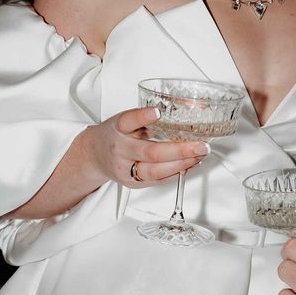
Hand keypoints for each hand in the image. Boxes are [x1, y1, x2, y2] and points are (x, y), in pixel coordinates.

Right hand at [83, 107, 208, 187]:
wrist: (94, 155)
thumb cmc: (116, 134)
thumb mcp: (126, 120)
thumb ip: (146, 119)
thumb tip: (182, 114)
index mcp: (118, 128)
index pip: (129, 121)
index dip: (143, 116)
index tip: (158, 111)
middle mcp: (120, 149)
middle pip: (150, 152)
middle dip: (180, 150)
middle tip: (201, 146)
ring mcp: (125, 168)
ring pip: (155, 171)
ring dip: (182, 164)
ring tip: (199, 156)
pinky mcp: (131, 182)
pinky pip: (157, 180)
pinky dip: (176, 173)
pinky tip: (190, 165)